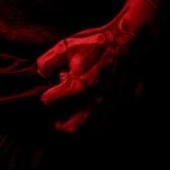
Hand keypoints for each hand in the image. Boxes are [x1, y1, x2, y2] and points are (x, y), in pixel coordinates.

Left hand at [35, 7, 151, 133]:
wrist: (129, 40)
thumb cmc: (96, 42)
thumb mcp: (67, 46)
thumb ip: (48, 61)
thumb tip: (41, 74)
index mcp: (78, 85)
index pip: (51, 101)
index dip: (46, 99)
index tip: (46, 98)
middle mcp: (95, 99)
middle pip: (73, 127)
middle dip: (61, 126)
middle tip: (56, 124)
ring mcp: (112, 103)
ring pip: (93, 129)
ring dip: (81, 129)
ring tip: (72, 125)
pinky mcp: (125, 102)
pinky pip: (110, 120)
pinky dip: (99, 124)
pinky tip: (93, 119)